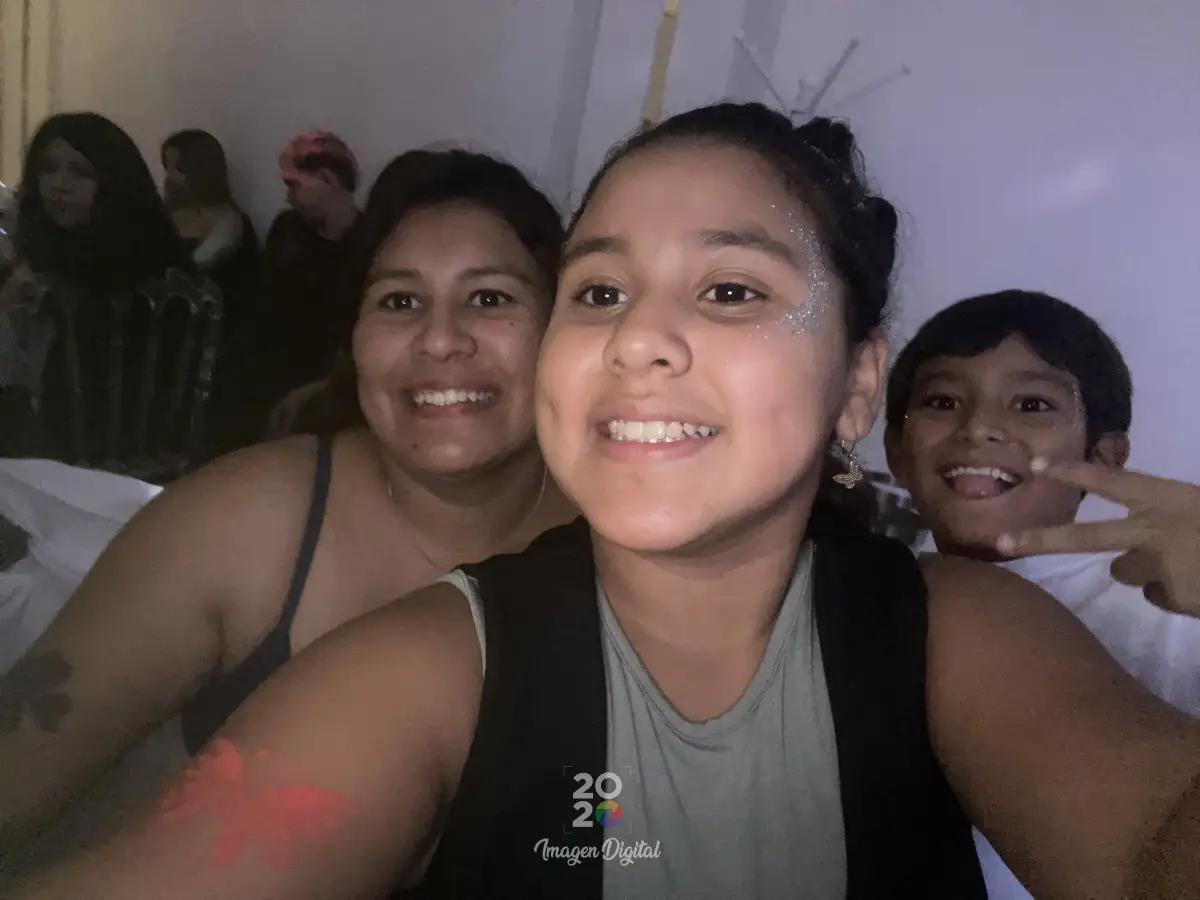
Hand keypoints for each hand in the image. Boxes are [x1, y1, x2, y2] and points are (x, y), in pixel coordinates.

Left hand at [996, 457, 1199, 617]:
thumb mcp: (1199, 505)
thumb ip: (1168, 511)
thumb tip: (1138, 539)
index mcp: (1170, 498)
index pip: (1113, 481)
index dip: (1074, 472)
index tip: (1035, 464)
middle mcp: (1158, 531)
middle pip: (1086, 537)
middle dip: (1039, 539)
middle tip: (1000, 540)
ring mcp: (1163, 568)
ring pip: (1126, 572)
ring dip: (1142, 570)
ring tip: (1184, 562)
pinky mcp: (1175, 599)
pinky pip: (1159, 596)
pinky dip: (1175, 594)